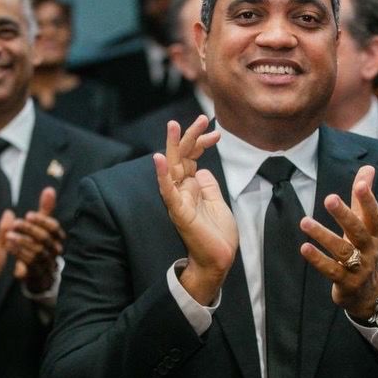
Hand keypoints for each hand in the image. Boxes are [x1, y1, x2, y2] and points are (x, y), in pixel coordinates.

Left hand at [6, 187, 64, 293]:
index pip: (54, 227)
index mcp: (58, 238)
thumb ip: (45, 209)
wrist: (40, 274)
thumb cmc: (40, 245)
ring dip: (23, 242)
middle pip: (45, 238)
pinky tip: (9, 246)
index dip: (41, 220)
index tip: (28, 214)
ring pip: (38, 251)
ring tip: (9, 235)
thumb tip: (49, 189)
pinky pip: (30, 263)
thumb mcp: (43, 227)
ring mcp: (48, 262)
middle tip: (15, 223)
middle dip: (30, 230)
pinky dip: (20, 253)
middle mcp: (56, 250)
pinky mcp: (38, 273)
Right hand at [153, 116, 237, 305]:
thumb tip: (203, 169)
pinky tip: (159, 159)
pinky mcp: (178, 211)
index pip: (192, 157)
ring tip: (173, 125)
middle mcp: (182, 190)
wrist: (218, 260)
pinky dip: (162, 175)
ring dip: (172, 146)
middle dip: (191, 135)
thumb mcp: (217, 202)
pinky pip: (167, 191)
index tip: (216, 132)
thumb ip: (208, 185)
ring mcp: (178, 199)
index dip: (201, 142)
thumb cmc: (217, 235)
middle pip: (182, 156)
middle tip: (202, 117)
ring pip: (172, 168)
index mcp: (191, 187)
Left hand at [300, 165, 377, 317]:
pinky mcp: (346, 283)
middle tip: (329, 198)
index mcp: (374, 234)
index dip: (369, 200)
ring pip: (342, 251)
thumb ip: (363, 198)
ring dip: (323, 235)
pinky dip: (318, 259)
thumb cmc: (363, 251)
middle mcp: (369, 250)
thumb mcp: (365, 226)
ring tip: (304, 221)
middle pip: (358, 231)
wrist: (369, 294)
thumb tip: (368, 168)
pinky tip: (304, 247)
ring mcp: (359, 268)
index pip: (374, 215)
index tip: (360, 184)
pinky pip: (331, 270)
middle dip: (345, 215)